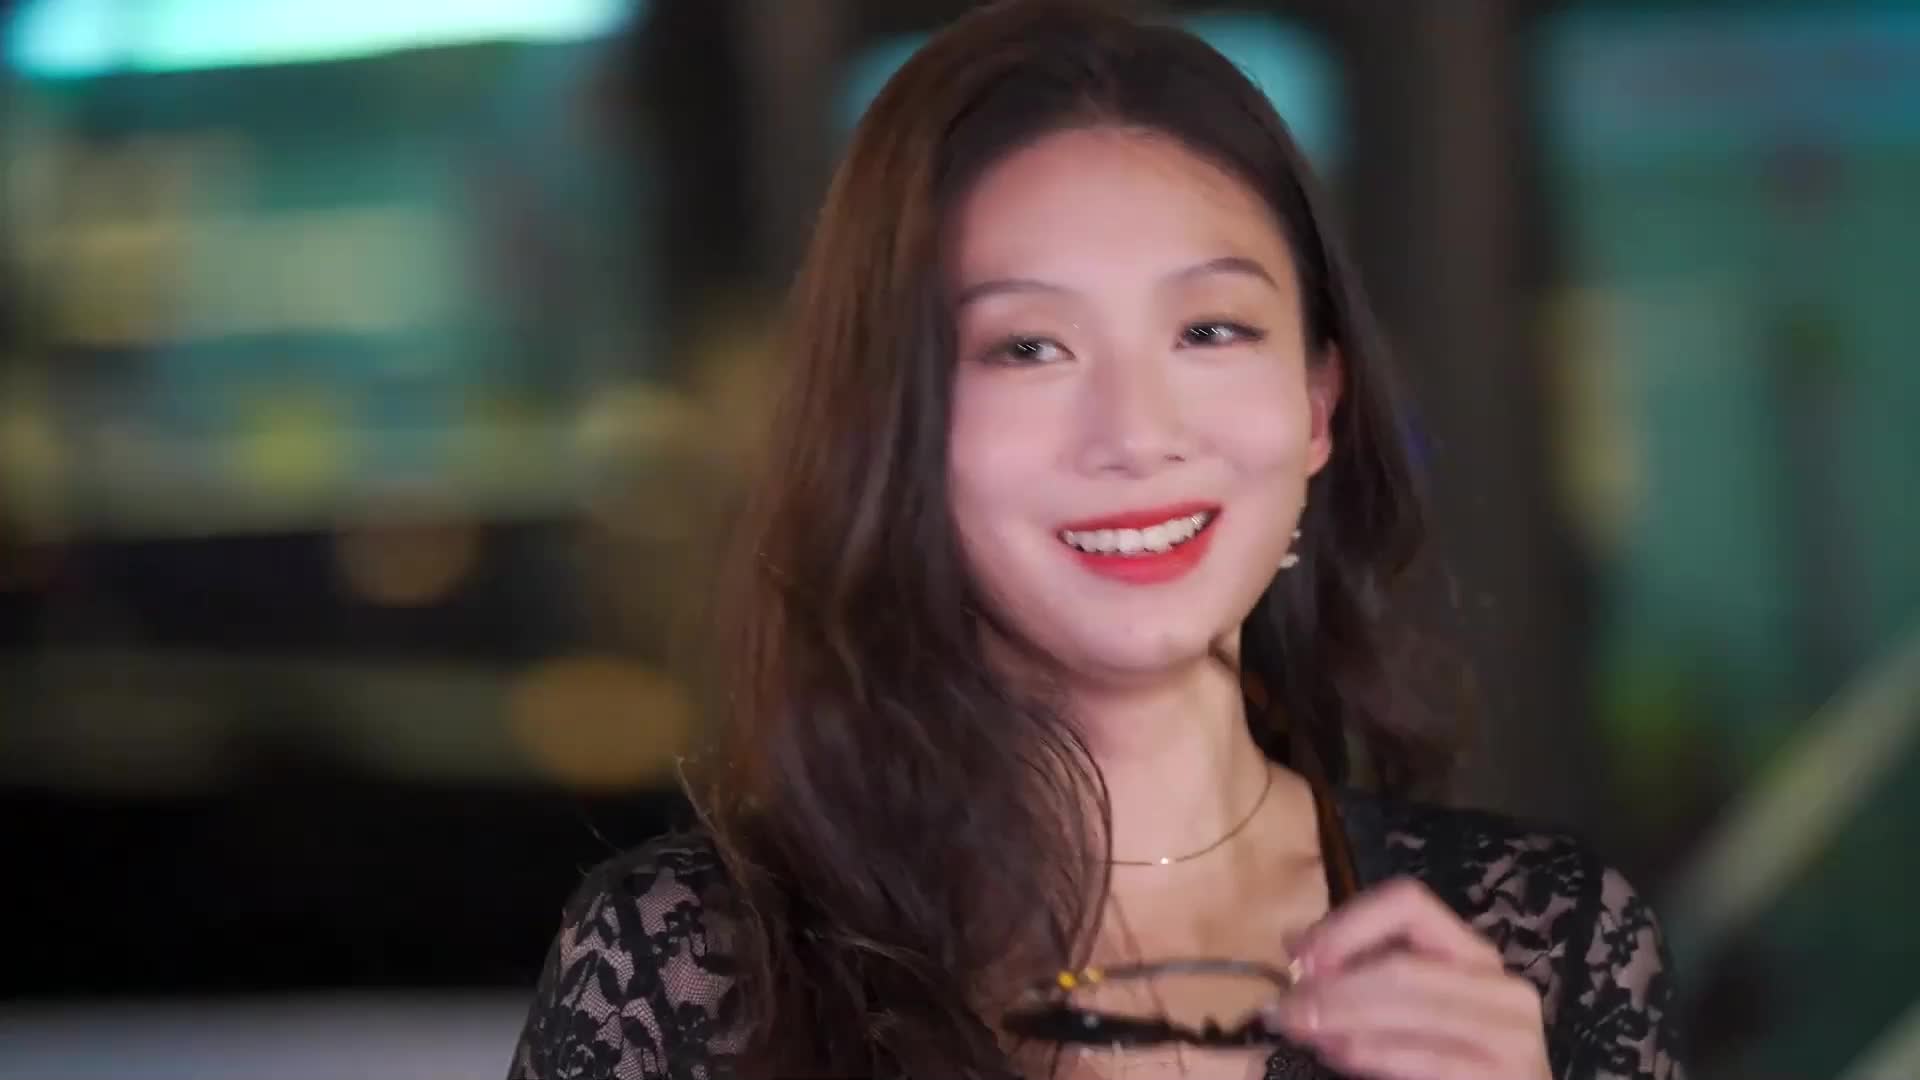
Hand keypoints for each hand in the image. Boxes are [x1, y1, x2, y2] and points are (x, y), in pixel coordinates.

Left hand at [1260, 877, 1551, 1079]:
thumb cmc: (1449, 1060)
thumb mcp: (1402, 1007)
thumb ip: (1358, 971)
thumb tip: (1294, 939)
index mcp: (1473, 955)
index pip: (1408, 904)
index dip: (1348, 924)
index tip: (1300, 956)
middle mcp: (1500, 986)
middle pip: (1403, 964)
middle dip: (1332, 987)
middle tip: (1284, 1008)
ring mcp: (1510, 1036)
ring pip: (1409, 1007)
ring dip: (1341, 1019)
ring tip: (1301, 1029)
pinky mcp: (1503, 1077)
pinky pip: (1426, 1058)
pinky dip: (1371, 1052)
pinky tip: (1336, 1054)